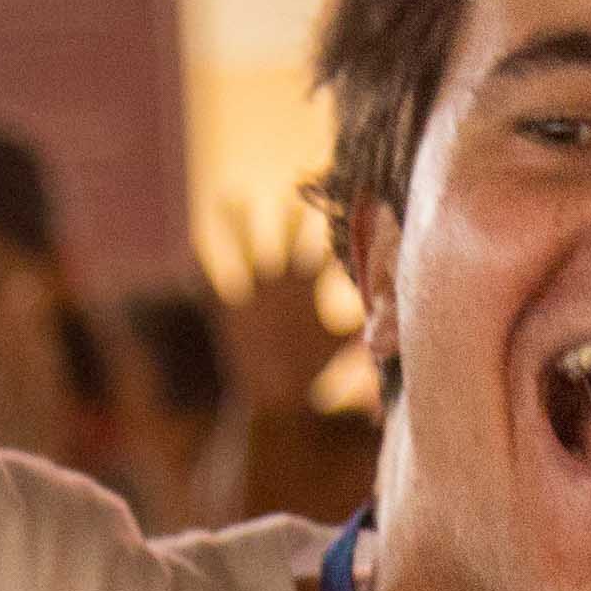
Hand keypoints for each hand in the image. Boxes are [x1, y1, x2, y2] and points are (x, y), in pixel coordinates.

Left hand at [210, 201, 356, 415]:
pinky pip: (211, 282)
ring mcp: (250, 292)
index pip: (322, 251)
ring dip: (235, 222)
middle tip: (293, 197)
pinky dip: (201, 268)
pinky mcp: (227, 309)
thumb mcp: (345, 343)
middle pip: (284, 239)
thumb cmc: (314, 369)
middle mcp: (278, 281)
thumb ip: (367, 323)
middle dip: (290, 219)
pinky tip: (192, 254)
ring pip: (241, 247)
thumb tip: (398, 316)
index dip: (331, 233)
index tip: (340, 214)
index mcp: (307, 286)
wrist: (276, 393)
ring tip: (226, 199)